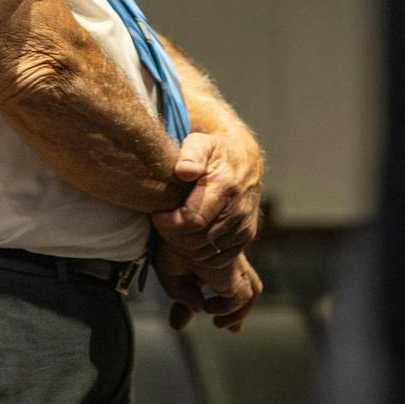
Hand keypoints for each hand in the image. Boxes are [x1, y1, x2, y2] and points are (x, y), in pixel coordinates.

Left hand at [151, 131, 262, 270]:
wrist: (245, 160)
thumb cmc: (216, 151)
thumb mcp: (201, 143)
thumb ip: (191, 154)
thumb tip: (184, 171)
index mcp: (225, 186)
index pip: (193, 220)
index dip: (169, 223)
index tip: (158, 213)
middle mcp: (238, 210)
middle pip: (196, 241)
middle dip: (173, 236)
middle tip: (163, 223)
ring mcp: (244, 227)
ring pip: (205, 254)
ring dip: (184, 247)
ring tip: (174, 228)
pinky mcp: (246, 237)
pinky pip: (217, 260)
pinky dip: (199, 255)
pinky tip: (189, 237)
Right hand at [153, 247, 262, 332]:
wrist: (172, 220)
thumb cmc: (168, 241)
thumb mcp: (170, 272)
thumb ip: (180, 294)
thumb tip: (198, 308)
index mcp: (213, 259)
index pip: (228, 284)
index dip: (225, 306)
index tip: (218, 322)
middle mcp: (226, 261)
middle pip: (247, 285)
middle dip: (240, 309)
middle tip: (231, 328)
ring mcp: (231, 264)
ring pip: (251, 290)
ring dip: (238, 311)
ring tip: (217, 321)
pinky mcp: (231, 269)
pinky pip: (242, 296)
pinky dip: (228, 308)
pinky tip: (207, 307)